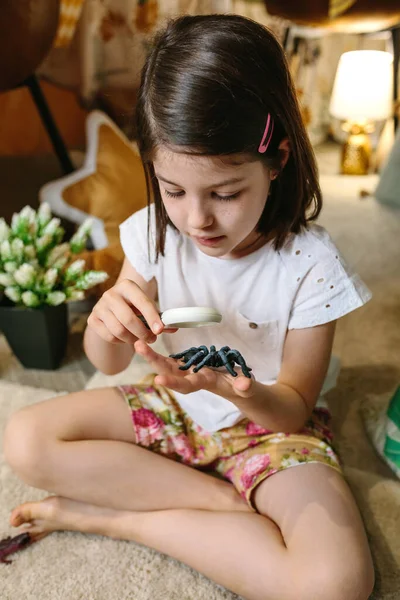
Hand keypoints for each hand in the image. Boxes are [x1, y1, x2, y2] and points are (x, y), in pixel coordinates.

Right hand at [87, 279, 176, 344]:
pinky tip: (125, 338)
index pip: (142, 302)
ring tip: (140, 339)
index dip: (152, 317)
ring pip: (119, 330)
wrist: (111, 311)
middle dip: (143, 333)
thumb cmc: (134, 308)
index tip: (160, 330)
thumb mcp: (146, 309)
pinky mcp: (92, 319)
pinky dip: (120, 341)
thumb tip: (175, 327)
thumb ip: (159, 317)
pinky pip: (109, 336)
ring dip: (133, 339)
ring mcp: (99, 306)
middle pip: (128, 319)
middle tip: (152, 339)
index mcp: (127, 286)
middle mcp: (111, 293)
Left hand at [135, 340, 254, 399]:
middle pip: (169, 372)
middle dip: (154, 361)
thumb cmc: (243, 389)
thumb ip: (245, 387)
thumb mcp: (246, 389)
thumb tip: (245, 384)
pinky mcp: (189, 364)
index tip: (158, 380)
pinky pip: (171, 360)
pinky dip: (159, 353)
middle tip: (139, 347)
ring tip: (137, 343)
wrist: (238, 389)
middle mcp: (192, 378)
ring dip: (152, 356)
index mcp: (205, 384)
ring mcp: (189, 371)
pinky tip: (148, 341)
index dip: (173, 383)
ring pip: (166, 365)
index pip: (187, 385)